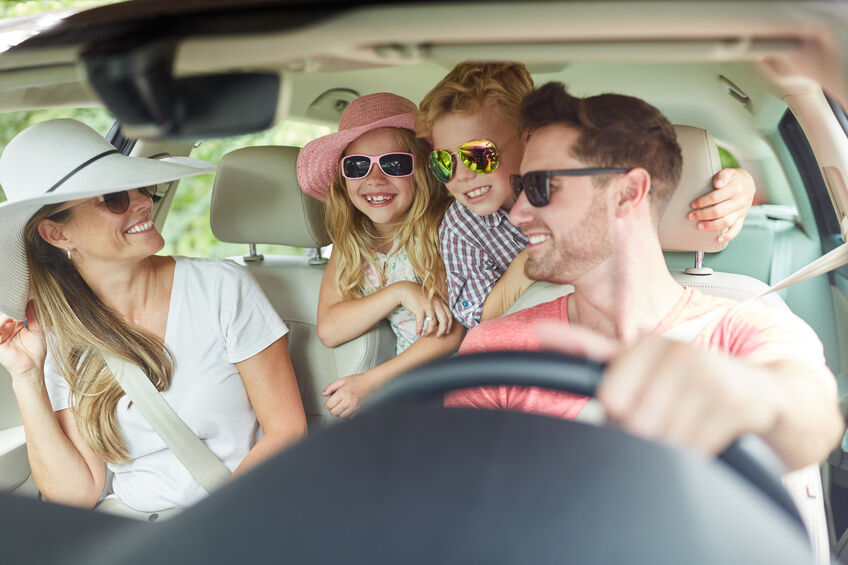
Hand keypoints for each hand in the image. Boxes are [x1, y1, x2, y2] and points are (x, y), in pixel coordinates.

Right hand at [0, 302, 46, 382]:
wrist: (32, 367)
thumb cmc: (35, 352)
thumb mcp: (37, 330)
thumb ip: (33, 316)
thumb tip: (32, 301)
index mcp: (16, 326)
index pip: (14, 311)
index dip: (19, 304)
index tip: (25, 294)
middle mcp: (7, 328)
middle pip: (6, 313)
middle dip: (12, 306)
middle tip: (19, 298)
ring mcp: (1, 334)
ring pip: (0, 318)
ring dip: (8, 312)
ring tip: (16, 310)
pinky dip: (2, 321)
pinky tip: (10, 317)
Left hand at [321, 371, 380, 418]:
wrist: (370, 382)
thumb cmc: (357, 381)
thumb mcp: (342, 380)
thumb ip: (330, 387)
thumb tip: (323, 393)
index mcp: (343, 392)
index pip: (329, 405)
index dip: (327, 404)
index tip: (328, 403)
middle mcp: (348, 400)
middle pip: (334, 412)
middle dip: (332, 409)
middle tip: (334, 405)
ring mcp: (354, 406)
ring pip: (341, 416)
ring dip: (339, 413)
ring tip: (340, 407)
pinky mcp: (358, 410)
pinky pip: (348, 417)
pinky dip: (345, 415)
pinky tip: (346, 409)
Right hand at [393, 281, 452, 337]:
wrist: (407, 290)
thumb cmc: (419, 297)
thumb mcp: (431, 301)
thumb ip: (437, 309)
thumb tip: (439, 323)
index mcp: (440, 302)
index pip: (449, 315)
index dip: (449, 325)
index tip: (447, 332)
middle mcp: (436, 304)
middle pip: (444, 320)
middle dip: (442, 330)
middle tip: (438, 336)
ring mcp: (428, 306)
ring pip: (433, 323)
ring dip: (429, 331)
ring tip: (426, 335)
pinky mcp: (419, 309)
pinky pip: (421, 323)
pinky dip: (419, 330)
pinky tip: (418, 333)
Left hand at [535, 322, 774, 454]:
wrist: (767, 394)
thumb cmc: (694, 382)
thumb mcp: (642, 362)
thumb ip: (591, 351)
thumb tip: (540, 331)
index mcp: (644, 347)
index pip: (607, 384)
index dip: (611, 404)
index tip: (602, 388)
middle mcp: (671, 353)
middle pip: (626, 419)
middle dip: (640, 432)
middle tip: (664, 420)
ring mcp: (703, 374)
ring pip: (658, 436)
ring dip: (669, 445)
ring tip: (686, 426)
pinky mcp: (731, 401)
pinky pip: (691, 448)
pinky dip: (695, 454)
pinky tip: (706, 435)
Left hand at [688, 167, 755, 243]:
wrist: (748, 184)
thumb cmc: (734, 179)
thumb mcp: (729, 172)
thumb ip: (722, 175)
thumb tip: (717, 183)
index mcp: (736, 189)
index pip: (716, 197)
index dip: (703, 202)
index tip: (693, 204)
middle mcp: (740, 201)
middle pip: (719, 211)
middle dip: (703, 215)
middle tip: (691, 216)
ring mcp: (741, 212)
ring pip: (726, 222)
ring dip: (711, 226)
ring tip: (699, 226)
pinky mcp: (742, 219)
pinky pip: (736, 230)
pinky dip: (728, 236)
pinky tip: (718, 239)